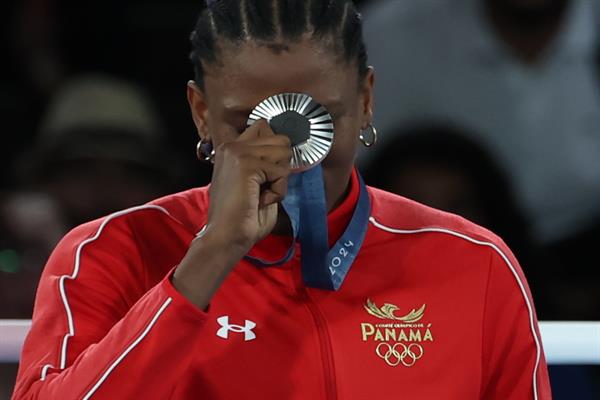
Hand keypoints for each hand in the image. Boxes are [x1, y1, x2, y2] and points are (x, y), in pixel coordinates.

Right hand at [204, 119, 291, 254]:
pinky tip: (260, 201)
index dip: (275, 151)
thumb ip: (267, 163)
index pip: (265, 127)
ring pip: (284, 153)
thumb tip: (287, 148)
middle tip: (263, 187)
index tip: (268, 175)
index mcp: (231, 149)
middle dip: (281, 166)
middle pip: (280, 139)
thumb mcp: (257, 182)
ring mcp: (237, 152)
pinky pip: (282, 171)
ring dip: (280, 179)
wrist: (226, 238)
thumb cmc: (243, 217)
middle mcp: (232, 146)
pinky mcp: (246, 164)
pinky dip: (278, 191)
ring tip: (260, 195)